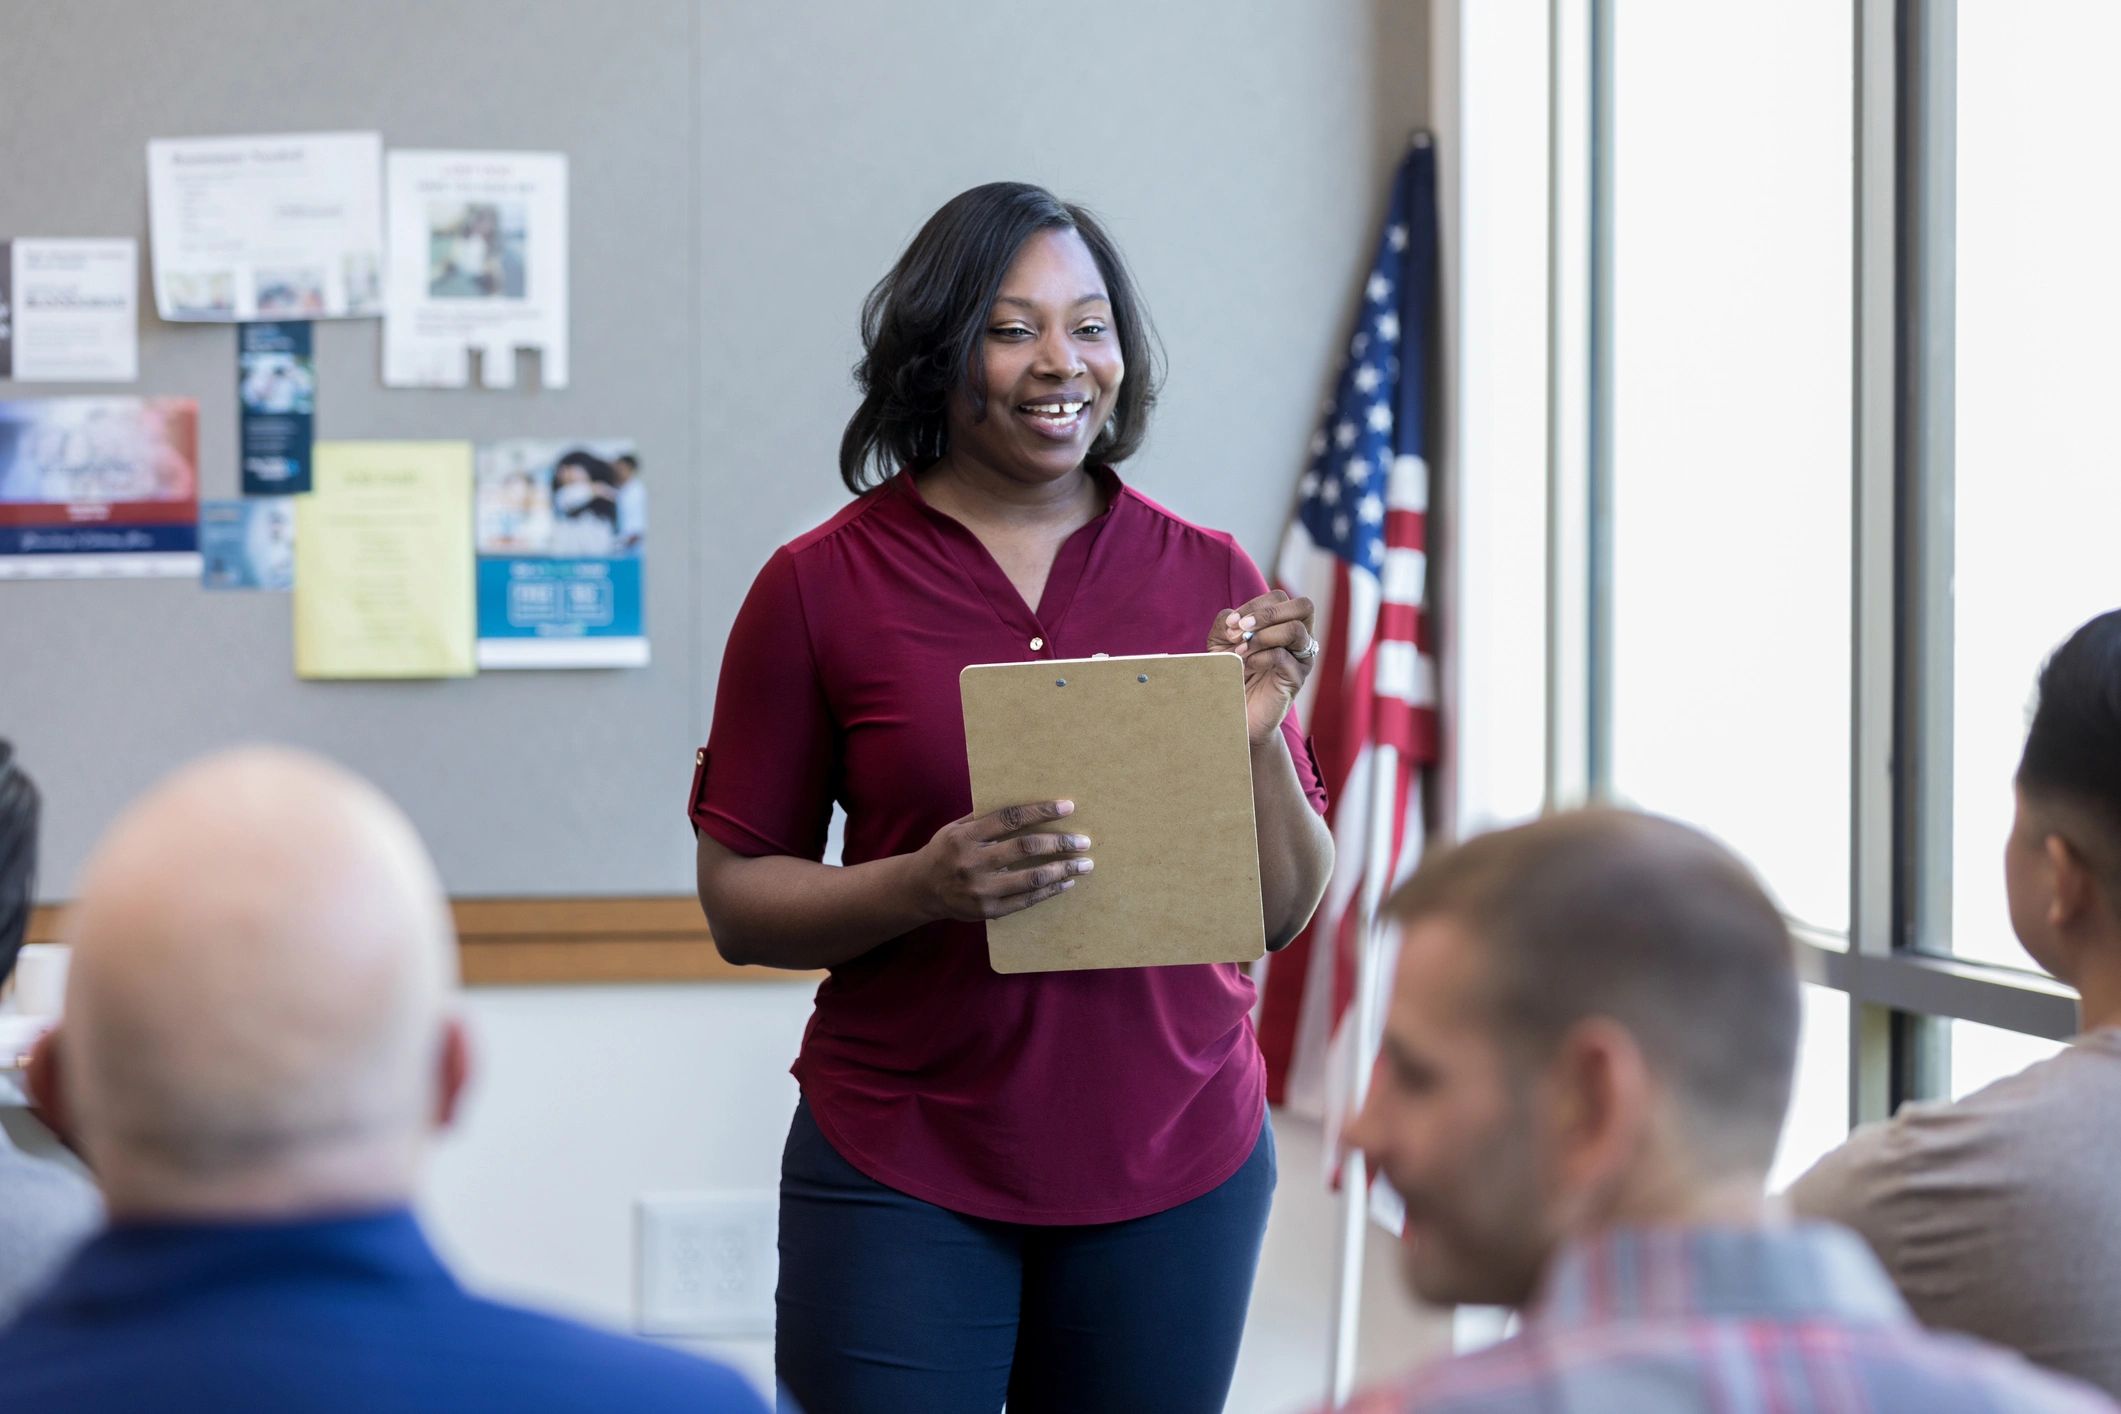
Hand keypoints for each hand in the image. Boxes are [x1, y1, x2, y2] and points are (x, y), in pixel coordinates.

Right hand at [914, 800, 1094, 921]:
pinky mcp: (988, 910)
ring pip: (1031, 878)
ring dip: (1063, 869)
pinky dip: (1050, 890)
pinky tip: (1066, 882)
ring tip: (1084, 864)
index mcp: (965, 837)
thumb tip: (1025, 802)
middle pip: (1025, 848)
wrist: (922, 889)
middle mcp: (972, 863)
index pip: (1009, 818)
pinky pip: (1026, 900)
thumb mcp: (956, 828)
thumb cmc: (945, 851)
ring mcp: (981, 890)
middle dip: (1059, 843)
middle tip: (1083, 841)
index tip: (1067, 807)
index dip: (1040, 811)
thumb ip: (984, 817)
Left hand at [1206, 591, 1318, 744]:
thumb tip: (1233, 617)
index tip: (1231, 624)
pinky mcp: (1297, 678)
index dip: (1254, 605)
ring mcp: (1302, 658)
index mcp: (1284, 624)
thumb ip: (1226, 623)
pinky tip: (1246, 666)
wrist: (1234, 712)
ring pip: (1295, 630)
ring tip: (1240, 651)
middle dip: (1268, 613)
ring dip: (1263, 636)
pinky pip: (1284, 657)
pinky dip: (1260, 656)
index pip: (1280, 597)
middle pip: (1304, 606)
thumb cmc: (1230, 673)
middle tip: (1242, 627)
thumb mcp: (1221, 643)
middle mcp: (1299, 638)